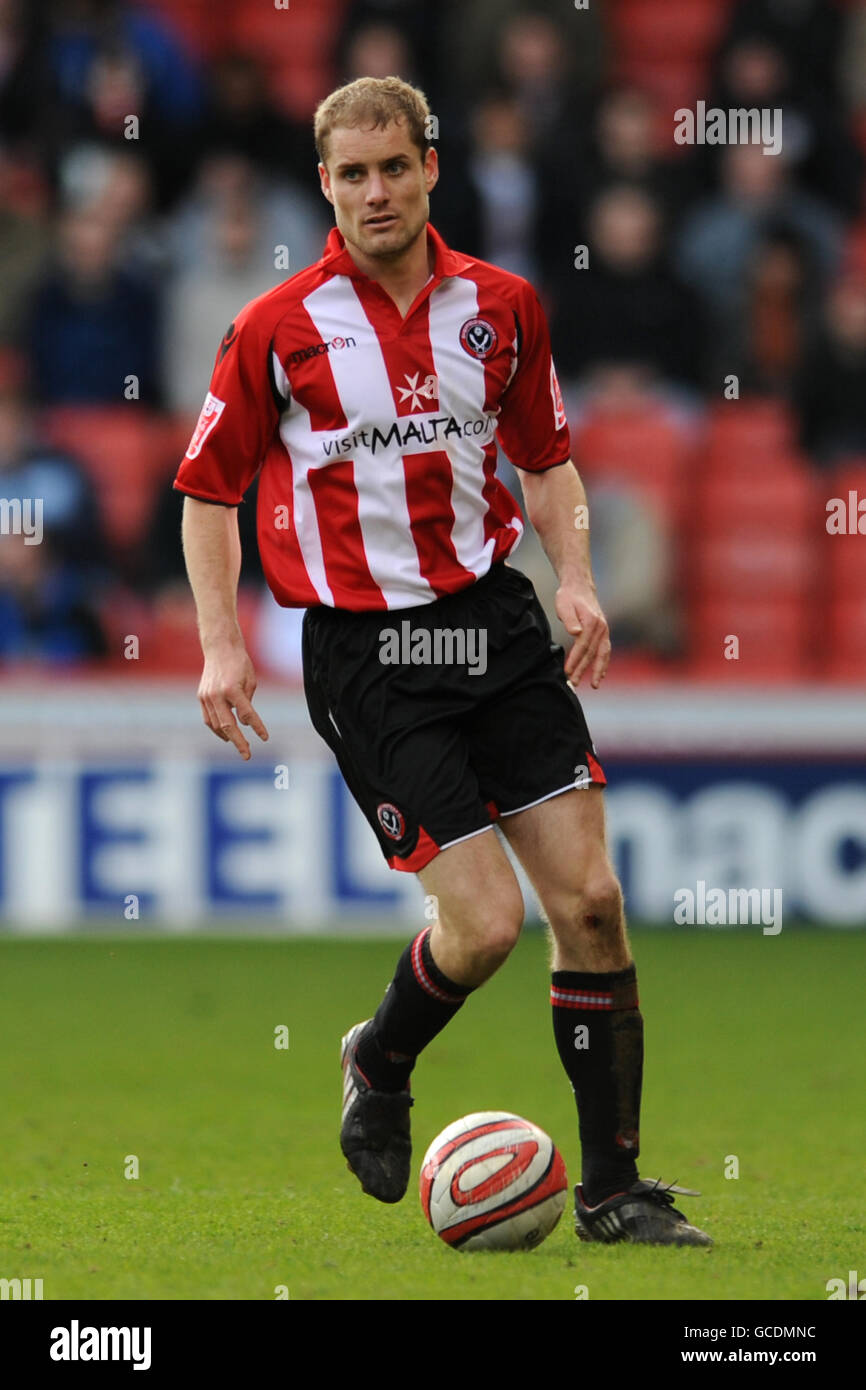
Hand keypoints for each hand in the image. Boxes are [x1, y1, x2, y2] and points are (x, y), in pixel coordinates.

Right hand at [197, 639, 268, 759]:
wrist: (219, 647)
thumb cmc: (239, 663)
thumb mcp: (250, 680)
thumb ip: (247, 703)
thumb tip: (244, 723)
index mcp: (232, 689)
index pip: (247, 715)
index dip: (257, 727)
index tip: (265, 738)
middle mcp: (217, 695)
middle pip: (228, 726)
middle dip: (239, 742)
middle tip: (247, 755)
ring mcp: (206, 697)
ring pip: (216, 724)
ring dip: (227, 737)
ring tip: (239, 744)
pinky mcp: (201, 697)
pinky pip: (208, 718)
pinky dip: (217, 728)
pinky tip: (226, 735)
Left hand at [555, 581, 610, 688]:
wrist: (579, 587)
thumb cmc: (569, 597)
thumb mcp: (564, 604)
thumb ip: (569, 619)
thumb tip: (575, 632)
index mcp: (592, 622)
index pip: (582, 646)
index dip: (575, 660)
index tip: (567, 672)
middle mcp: (601, 627)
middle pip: (592, 653)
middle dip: (583, 669)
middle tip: (574, 683)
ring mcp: (604, 630)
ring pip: (602, 654)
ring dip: (598, 670)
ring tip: (594, 685)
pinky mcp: (603, 632)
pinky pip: (605, 650)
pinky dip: (604, 663)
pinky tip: (601, 674)